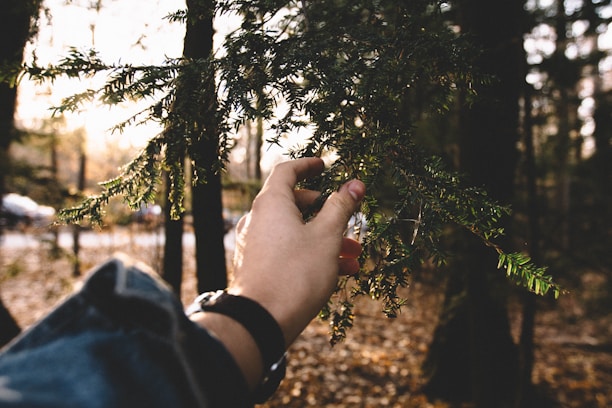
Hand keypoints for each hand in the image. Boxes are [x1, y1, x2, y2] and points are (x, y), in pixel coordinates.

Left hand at [229, 157, 365, 344]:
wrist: (261, 321)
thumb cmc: (296, 273)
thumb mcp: (327, 236)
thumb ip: (341, 207)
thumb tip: (355, 184)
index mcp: (271, 204)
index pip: (287, 171)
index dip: (308, 165)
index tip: (324, 165)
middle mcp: (257, 220)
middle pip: (294, 203)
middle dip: (326, 212)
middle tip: (347, 219)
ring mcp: (254, 244)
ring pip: (294, 232)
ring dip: (325, 239)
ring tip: (353, 256)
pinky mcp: (256, 266)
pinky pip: (286, 251)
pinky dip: (310, 254)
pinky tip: (338, 273)